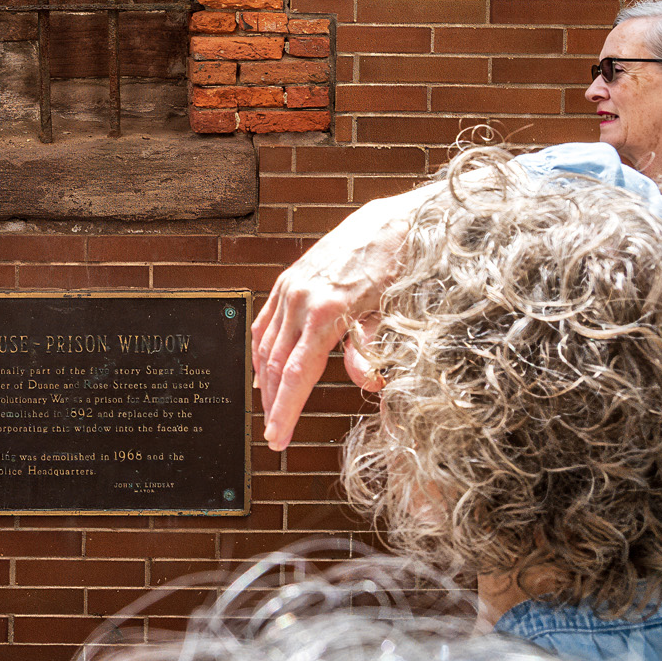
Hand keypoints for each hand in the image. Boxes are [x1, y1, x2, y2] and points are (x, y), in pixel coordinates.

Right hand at [252, 189, 426, 450]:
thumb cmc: (401, 266)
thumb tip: (368, 382)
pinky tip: (262, 370)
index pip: (297, 373)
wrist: (394, 222)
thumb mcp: (396, 312)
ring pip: (266, 346)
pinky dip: (260, 351)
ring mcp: (290, 287)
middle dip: (273, 404)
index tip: (278, 438)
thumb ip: (376, 349)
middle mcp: (300, 298)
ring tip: (271, 410)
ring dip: (266, 382)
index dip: (285, 410)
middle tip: (275, 435)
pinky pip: (265, 323)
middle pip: (276, 364)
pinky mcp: (289, 280)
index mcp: (326, 309)